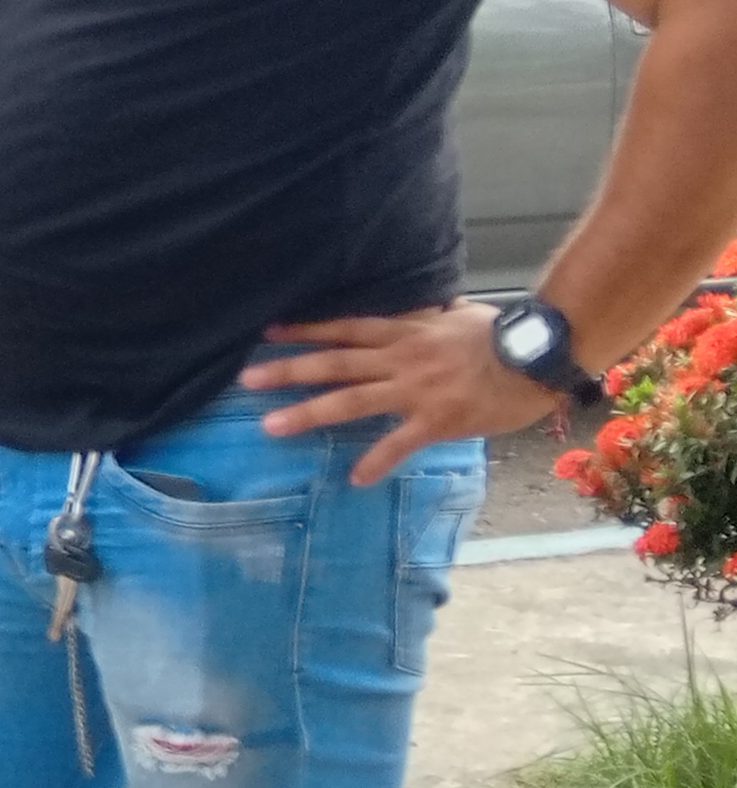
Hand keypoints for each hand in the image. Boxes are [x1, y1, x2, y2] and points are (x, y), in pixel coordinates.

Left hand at [246, 301, 552, 480]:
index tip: (268, 333)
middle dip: (288, 371)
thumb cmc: (504, 335)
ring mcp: (415, 391)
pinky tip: (356, 478)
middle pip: (334, 364)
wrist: (539, 354)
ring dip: (309, 414)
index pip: (344, 328)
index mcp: (405, 333)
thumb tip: (430, 308)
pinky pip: (400, 443)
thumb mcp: (459, 317)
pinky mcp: (437, 420)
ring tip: (271, 426)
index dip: (306, 330)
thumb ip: (432, 319)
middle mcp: (400, 359)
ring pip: (351, 401)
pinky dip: (377, 461)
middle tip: (247, 379)